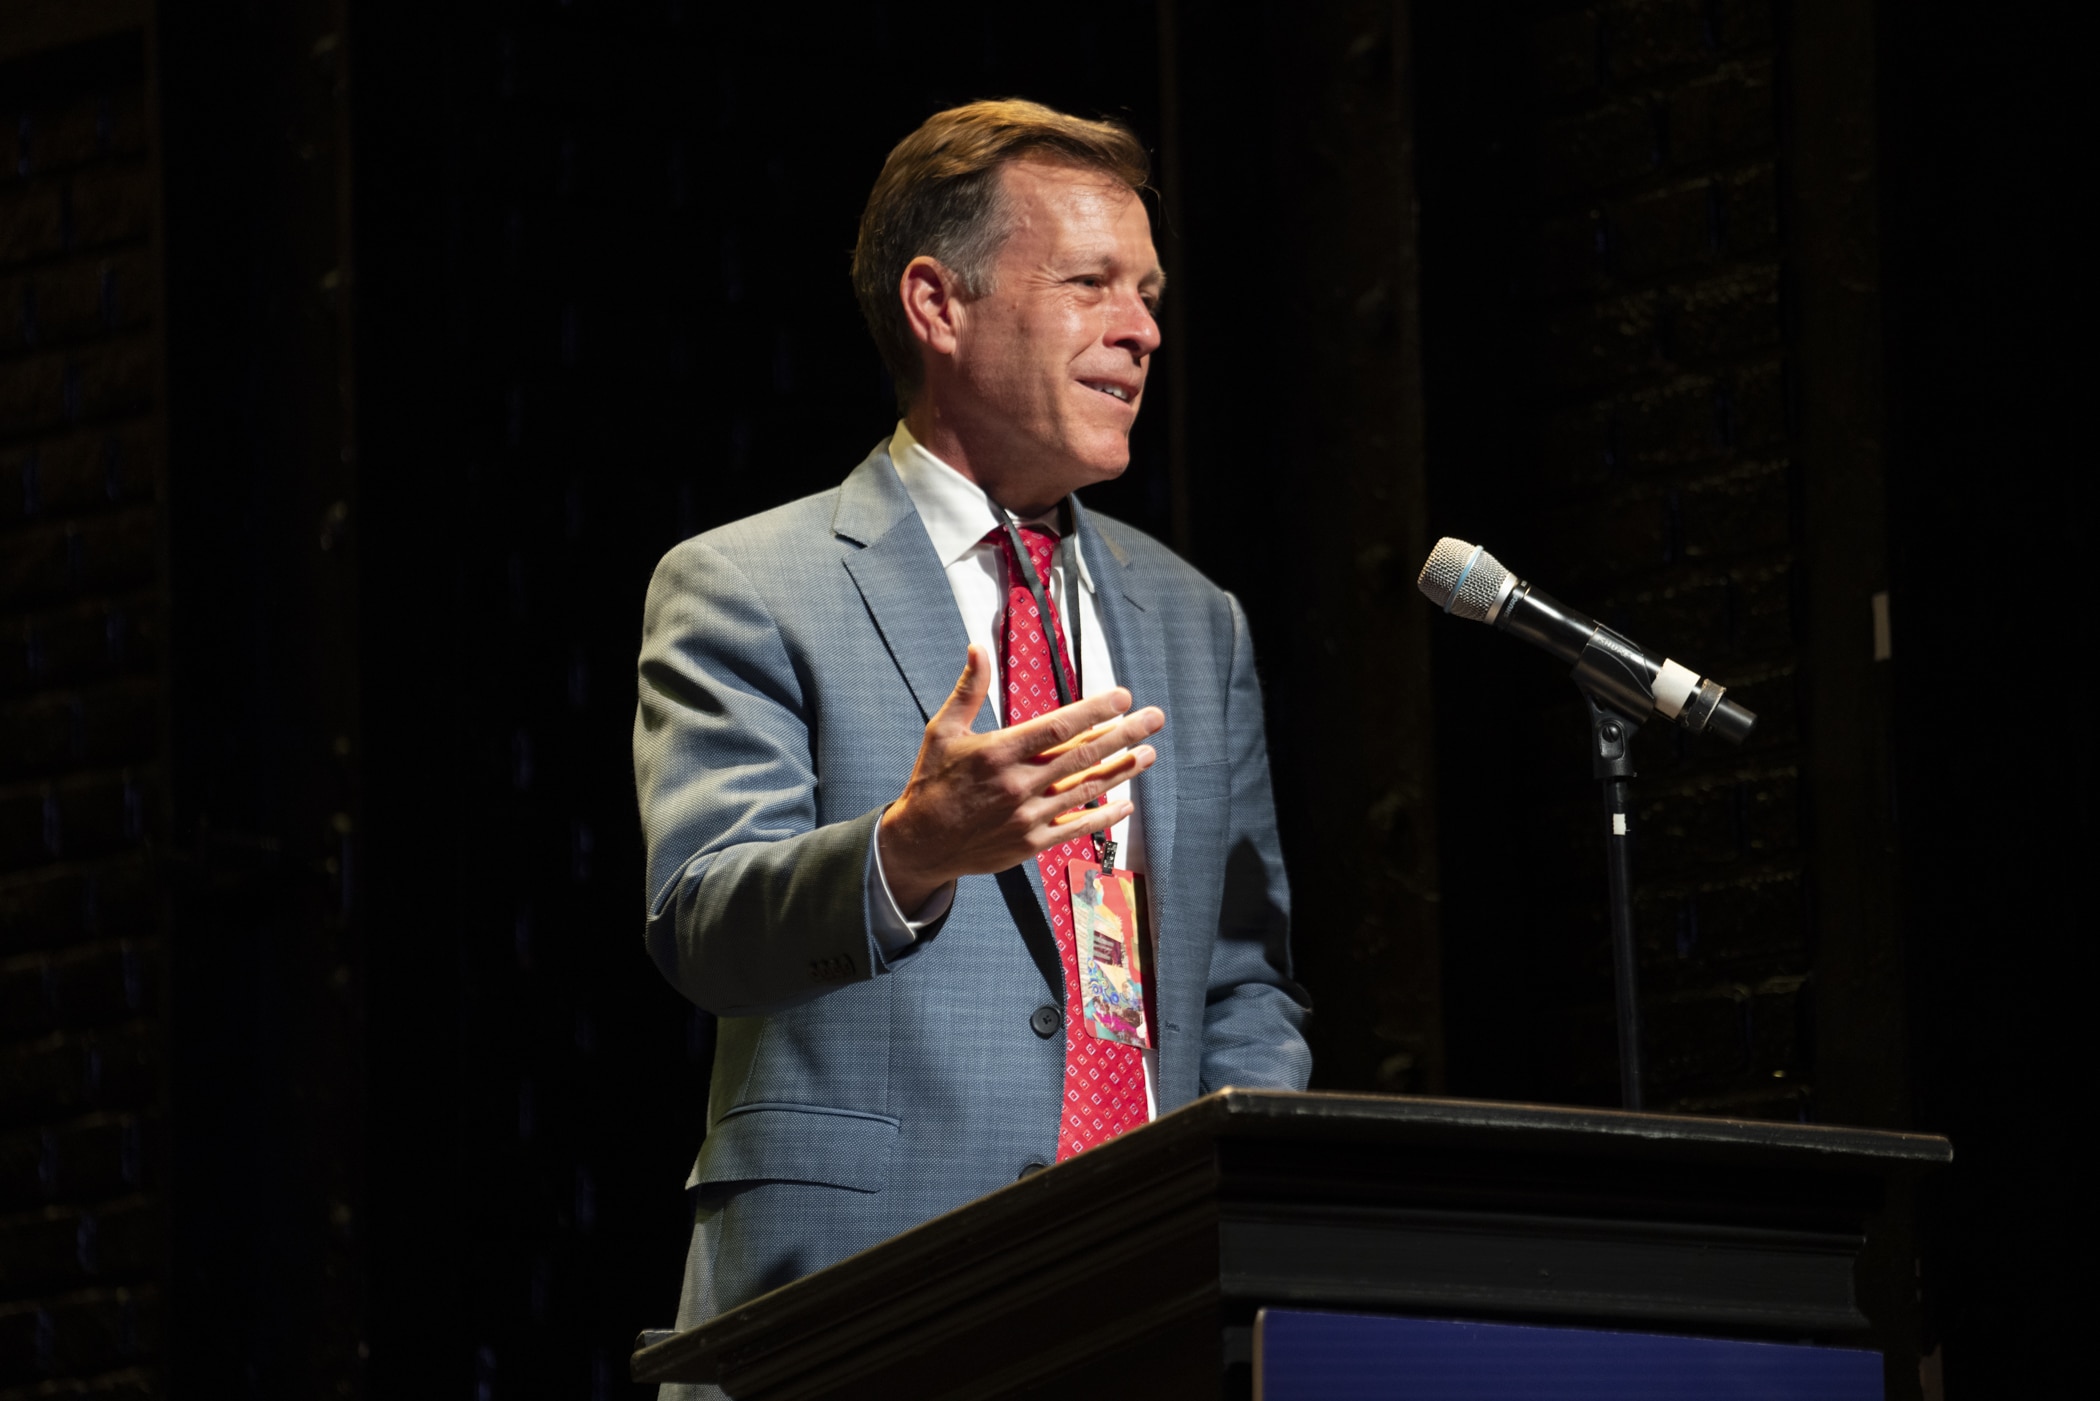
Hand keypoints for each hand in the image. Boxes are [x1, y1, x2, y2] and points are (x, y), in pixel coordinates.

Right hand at [878, 645, 1163, 913]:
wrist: (919, 844)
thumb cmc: (931, 780)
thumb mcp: (943, 730)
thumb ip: (968, 690)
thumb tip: (977, 647)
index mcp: (998, 751)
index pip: (1058, 727)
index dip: (1095, 711)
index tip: (1123, 697)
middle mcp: (1016, 784)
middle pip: (1082, 755)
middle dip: (1124, 734)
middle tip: (1154, 718)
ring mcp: (1027, 816)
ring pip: (1085, 789)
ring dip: (1122, 770)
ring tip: (1149, 753)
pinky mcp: (1030, 843)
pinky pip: (1076, 827)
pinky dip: (1103, 816)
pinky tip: (1126, 804)